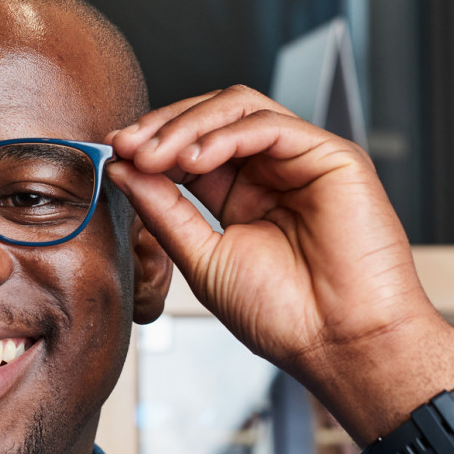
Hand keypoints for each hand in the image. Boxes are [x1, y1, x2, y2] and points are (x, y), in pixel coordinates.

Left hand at [106, 86, 453, 442]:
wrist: (339, 344)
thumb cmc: (283, 315)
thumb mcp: (202, 258)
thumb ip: (164, 210)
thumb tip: (121, 168)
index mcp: (242, 196)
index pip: (190, 148)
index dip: (151, 145)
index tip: (114, 154)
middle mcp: (271, 172)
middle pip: (211, 118)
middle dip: (162, 127)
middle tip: (127, 146)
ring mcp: (302, 160)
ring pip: (238, 109)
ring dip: (187, 126)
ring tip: (152, 154)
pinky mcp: (332, 156)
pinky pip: (271, 125)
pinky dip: (226, 134)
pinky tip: (195, 159)